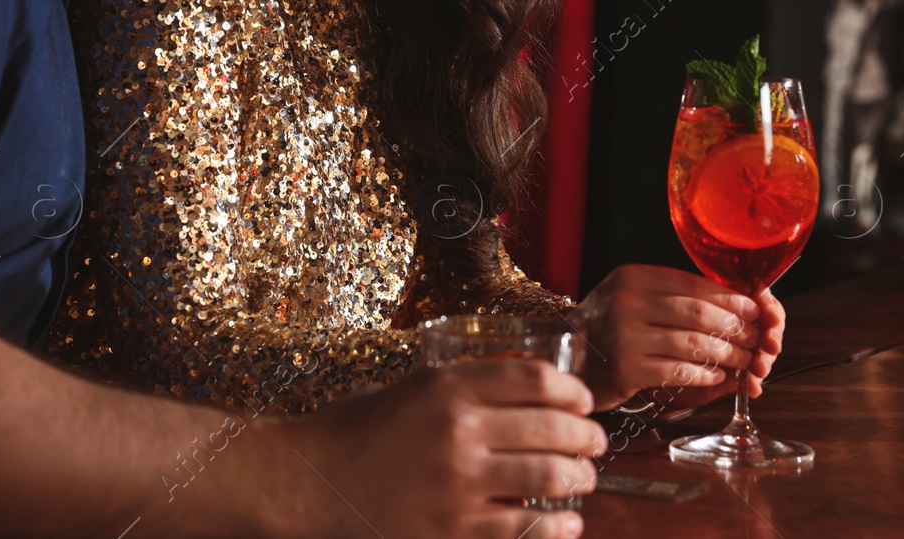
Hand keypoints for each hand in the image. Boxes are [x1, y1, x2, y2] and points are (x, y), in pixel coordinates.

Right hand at [284, 359, 605, 537]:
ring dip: (580, 478)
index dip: (573, 390)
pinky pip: (526, 529)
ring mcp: (458, 484)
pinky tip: (565, 522)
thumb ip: (462, 389)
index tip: (582, 400)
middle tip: (593, 441)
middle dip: (587, 435)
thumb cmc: (354, 433)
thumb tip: (524, 396)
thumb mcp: (409, 389)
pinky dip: (557, 526)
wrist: (309, 484)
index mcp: (446, 387)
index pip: (536, 379)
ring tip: (584, 478)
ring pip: (550, 477)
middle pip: (553, 427)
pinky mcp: (454, 531)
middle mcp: (458, 430)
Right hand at [571, 265, 784, 411]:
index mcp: (631, 277)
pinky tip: (717, 376)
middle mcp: (625, 302)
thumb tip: (735, 302)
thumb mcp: (633, 298)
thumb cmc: (610, 327)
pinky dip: (704, 374)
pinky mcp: (625, 369)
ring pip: (692, 343)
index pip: (692, 283)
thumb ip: (672, 296)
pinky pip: (678, 371)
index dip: (729, 297)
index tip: (755, 309)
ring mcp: (623, 336)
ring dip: (727, 354)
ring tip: (744, 360)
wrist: (569, 358)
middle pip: (697, 313)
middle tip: (756, 338)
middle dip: (735, 327)